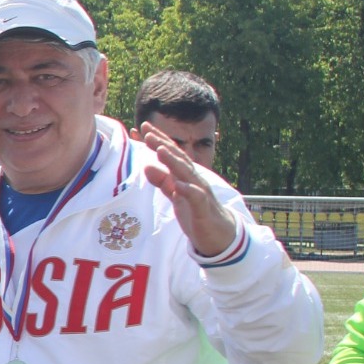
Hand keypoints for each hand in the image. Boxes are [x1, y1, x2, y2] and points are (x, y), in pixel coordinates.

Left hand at [140, 122, 238, 257]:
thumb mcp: (176, 196)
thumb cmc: (196, 212)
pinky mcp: (203, 210)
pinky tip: (178, 184)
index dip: (159, 141)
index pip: (172, 155)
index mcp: (186, 177)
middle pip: (179, 159)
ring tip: (160, 150)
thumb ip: (163, 181)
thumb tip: (147, 166)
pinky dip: (187, 190)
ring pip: (188, 174)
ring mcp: (201, 194)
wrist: (220, 235)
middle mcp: (195, 180)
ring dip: (174, 162)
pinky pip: (196, 198)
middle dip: (164, 144)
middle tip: (148, 132)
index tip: (143, 127)